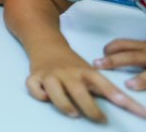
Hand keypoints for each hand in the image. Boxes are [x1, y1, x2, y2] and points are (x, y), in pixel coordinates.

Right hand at [26, 46, 145, 121]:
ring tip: (74, 113)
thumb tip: (128, 106)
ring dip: (64, 104)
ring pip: (53, 90)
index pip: (103, 83)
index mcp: (84, 71)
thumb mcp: (88, 72)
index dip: (115, 95)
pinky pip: (34, 88)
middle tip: (100, 119)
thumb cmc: (71, 64)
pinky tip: (46, 97)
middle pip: (78, 91)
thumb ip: (102, 88)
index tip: (129, 106)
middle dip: (90, 108)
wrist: (46, 44)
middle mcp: (67, 72)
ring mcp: (49, 74)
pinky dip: (39, 94)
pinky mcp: (34, 76)